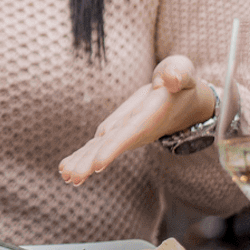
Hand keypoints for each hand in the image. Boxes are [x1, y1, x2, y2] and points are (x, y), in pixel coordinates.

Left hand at [59, 55, 215, 185]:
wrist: (183, 100)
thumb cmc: (180, 81)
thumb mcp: (182, 71)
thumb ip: (177, 73)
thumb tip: (169, 79)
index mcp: (151, 114)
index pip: (131, 132)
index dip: (114, 147)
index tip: (98, 164)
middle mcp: (136, 129)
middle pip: (111, 146)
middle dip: (91, 161)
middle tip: (72, 178)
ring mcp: (124, 132)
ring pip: (101, 148)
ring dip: (83, 163)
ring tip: (66, 177)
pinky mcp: (116, 132)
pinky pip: (98, 145)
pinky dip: (83, 156)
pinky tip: (66, 171)